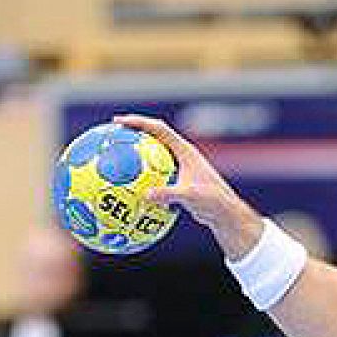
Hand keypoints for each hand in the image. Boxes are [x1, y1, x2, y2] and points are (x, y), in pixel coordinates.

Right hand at [114, 114, 261, 257]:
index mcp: (185, 151)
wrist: (226, 214)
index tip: (118, 122)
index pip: (159, 129)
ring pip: (153, 156)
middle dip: (132, 133)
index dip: (139, 122)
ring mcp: (180, 168)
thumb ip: (169, 194)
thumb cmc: (213, 203)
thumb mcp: (191, 197)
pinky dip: (140, 176)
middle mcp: (182, 156)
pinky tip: (125, 186)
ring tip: (113, 157)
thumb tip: (146, 196)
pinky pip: (154, 175)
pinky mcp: (178, 181)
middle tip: (110, 134)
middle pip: (153, 137)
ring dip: (135, 155)